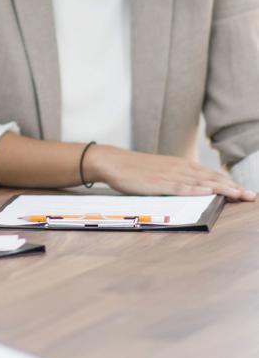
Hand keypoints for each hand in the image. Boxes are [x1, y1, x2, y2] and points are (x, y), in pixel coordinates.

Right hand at [87, 145, 256, 200]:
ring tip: (240, 195)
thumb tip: (192, 187)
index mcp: (180, 165)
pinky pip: (181, 187)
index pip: (210, 174)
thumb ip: (176, 178)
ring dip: (222, 189)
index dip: (229, 182)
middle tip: (251, 196)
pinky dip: (197, 190)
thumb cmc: (135, 169)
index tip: (244, 190)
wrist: (112, 162)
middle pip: (211, 178)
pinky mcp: (158, 183)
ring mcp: (169, 175)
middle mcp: (179, 168)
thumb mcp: (160, 172)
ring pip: (201, 182)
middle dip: (233, 187)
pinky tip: (209, 193)